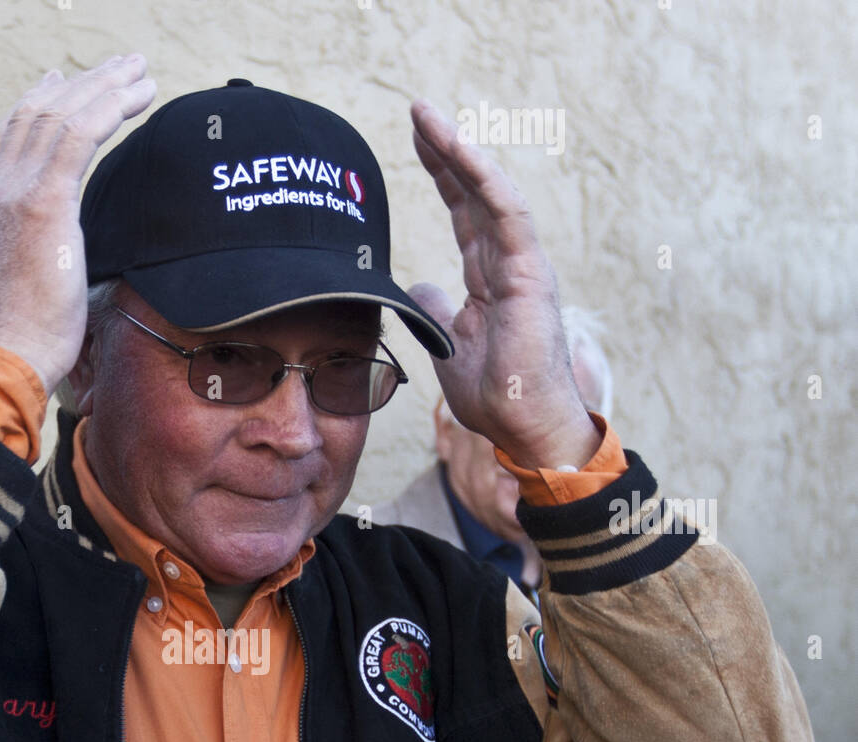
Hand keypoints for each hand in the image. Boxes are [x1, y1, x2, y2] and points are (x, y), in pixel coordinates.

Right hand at [0, 55, 155, 392]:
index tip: (55, 86)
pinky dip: (110, 107)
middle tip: (112, 66)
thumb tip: (58, 283)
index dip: (31, 109)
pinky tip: (139, 96)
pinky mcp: (44, 202)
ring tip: (137, 70)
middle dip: (76, 85)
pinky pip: (80, 134)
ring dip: (103, 86)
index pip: (2, 145)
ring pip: (61, 116)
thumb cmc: (19, 352)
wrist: (2, 362)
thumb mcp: (21, 300)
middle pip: (33, 118)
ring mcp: (14, 194)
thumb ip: (35, 274)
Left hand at [407, 100, 600, 472]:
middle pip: (474, 194)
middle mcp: (510, 262)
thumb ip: (434, 312)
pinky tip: (459, 150)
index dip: (441, 176)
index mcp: (492, 277)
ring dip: (459, 152)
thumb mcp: (448, 347)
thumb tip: (416, 288)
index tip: (414, 142)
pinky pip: (507, 214)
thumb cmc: (496, 395)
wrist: (523, 426)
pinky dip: (483, 180)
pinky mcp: (530, 274)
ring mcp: (523, 266)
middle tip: (417, 111)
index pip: (464, 214)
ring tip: (428, 117)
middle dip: (445, 150)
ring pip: (491, 193)